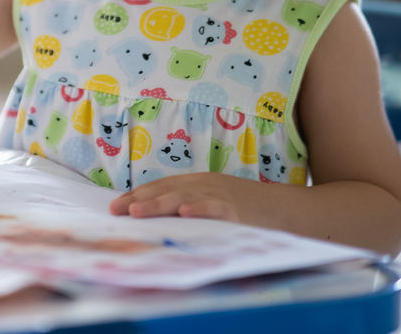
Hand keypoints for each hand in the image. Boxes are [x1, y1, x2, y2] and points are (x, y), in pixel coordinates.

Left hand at [109, 173, 249, 221]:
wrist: (285, 208)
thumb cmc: (248, 210)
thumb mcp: (214, 201)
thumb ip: (190, 206)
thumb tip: (160, 218)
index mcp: (197, 183)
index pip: (160, 187)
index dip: (137, 196)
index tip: (115, 207)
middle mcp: (205, 185)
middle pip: (166, 190)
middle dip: (139, 200)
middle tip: (117, 211)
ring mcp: (220, 196)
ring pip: (184, 197)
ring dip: (159, 203)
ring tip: (137, 212)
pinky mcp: (236, 210)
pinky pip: (214, 208)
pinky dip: (199, 209)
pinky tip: (184, 213)